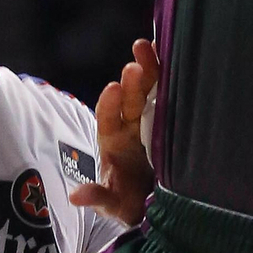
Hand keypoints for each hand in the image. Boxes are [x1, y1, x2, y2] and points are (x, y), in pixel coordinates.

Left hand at [71, 39, 158, 226]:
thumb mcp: (115, 205)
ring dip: (150, 70)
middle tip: (134, 65)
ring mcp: (151, 121)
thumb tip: (77, 195)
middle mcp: (131, 127)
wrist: (156, 204)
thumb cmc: (130, 203)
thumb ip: (99, 197)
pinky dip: (171, 76)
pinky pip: (170, 95)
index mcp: (114, 144)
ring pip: (149, 91)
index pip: (109, 120)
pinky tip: (176, 56)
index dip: (110, 105)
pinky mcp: (171, 120)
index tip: (113, 89)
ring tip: (150, 47)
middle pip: (130, 101)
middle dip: (132, 83)